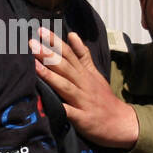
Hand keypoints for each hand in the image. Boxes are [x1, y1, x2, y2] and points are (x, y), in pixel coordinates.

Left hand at [30, 27, 139, 149]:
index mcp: (85, 73)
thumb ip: (83, 55)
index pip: (70, 53)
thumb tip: (72, 35)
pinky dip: (59, 107)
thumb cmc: (103, 98)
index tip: (41, 30)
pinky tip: (45, 102)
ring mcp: (83, 101)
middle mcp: (84, 84)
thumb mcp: (95, 74)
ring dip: (50, 76)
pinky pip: (69, 112)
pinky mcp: (83, 119)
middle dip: (48, 54)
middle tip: (31, 43)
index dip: (55, 42)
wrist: (121, 123)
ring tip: (34, 66)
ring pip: (65, 86)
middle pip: (65, 67)